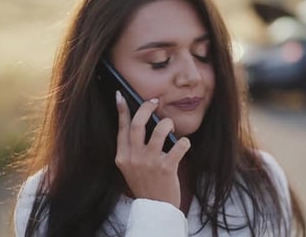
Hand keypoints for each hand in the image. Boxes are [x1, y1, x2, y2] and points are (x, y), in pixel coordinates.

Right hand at [114, 91, 190, 208]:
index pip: (121, 127)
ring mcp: (149, 163)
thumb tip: (141, 121)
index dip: (121, 109)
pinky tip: (183, 144)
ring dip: (168, 123)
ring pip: (160, 130)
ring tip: (171, 126)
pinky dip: (184, 142)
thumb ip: (132, 148)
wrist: (156, 208)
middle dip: (147, 108)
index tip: (121, 95)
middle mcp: (134, 158)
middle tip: (154, 102)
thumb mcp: (131, 167)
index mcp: (122, 156)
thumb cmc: (146, 184)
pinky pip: (179, 145)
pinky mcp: (166, 168)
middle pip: (138, 124)